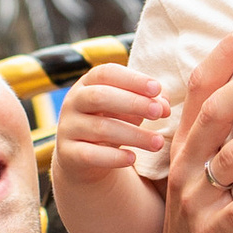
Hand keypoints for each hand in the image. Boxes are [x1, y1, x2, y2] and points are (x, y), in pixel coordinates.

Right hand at [54, 60, 168, 184]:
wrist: (84, 158)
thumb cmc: (112, 122)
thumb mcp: (130, 109)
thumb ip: (149, 103)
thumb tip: (164, 106)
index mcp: (88, 83)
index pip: (106, 73)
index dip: (132, 79)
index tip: (157, 89)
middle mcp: (73, 102)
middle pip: (99, 96)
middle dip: (132, 103)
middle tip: (158, 113)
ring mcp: (68, 128)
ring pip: (100, 128)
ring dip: (133, 135)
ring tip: (158, 143)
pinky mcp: (68, 154)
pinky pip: (90, 155)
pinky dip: (114, 157)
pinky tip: (133, 158)